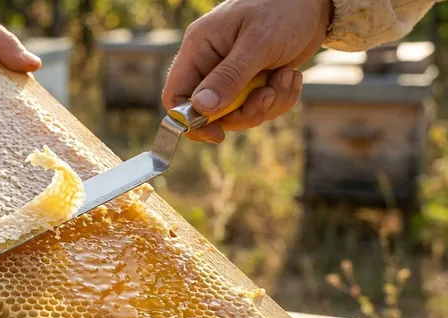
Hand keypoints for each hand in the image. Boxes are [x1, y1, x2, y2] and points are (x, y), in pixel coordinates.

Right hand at [162, 0, 332, 142]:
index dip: (189, 120)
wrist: (314, 1)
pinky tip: (292, 75)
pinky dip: (280, 98)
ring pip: (238, 114)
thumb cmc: (282, 8)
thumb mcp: (257, 43)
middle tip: (267, 95)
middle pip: (210, 113)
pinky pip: (259, 107)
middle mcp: (210, 65)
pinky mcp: (253, 82)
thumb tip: (201, 108)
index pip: (175, 96)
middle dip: (244, 112)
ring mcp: (232, 76)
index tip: (217, 133)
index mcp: (199, 49)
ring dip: (268, 104)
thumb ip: (229, 77)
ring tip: (287, 76)